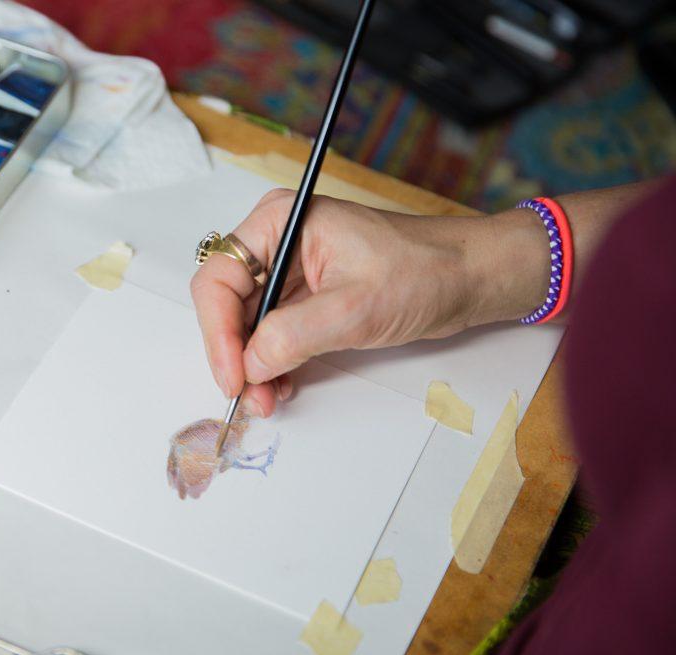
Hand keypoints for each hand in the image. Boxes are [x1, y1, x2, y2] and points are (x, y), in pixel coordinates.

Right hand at [190, 189, 549, 416]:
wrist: (472, 279)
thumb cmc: (426, 271)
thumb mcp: (355, 307)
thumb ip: (293, 336)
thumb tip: (249, 365)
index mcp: (279, 222)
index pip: (219, 278)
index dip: (217, 331)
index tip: (233, 374)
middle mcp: (276, 243)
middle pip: (226, 304)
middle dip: (234, 354)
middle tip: (248, 395)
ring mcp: (289, 272)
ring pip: (245, 326)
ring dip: (251, 366)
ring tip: (268, 398)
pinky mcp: (305, 300)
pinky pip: (271, 335)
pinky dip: (270, 364)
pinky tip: (282, 385)